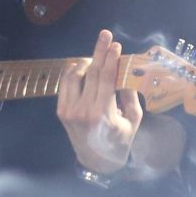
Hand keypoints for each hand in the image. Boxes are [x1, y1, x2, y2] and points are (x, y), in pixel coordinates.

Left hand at [58, 29, 143, 174]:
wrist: (96, 161)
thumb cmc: (120, 140)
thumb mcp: (134, 120)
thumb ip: (130, 95)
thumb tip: (126, 72)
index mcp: (103, 114)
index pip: (106, 79)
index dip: (111, 59)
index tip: (116, 45)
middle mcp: (83, 110)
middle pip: (91, 73)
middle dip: (99, 52)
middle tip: (105, 35)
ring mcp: (69, 111)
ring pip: (74, 76)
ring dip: (85, 61)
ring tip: (96, 54)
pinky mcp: (61, 111)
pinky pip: (66, 85)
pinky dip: (73, 72)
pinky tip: (83, 66)